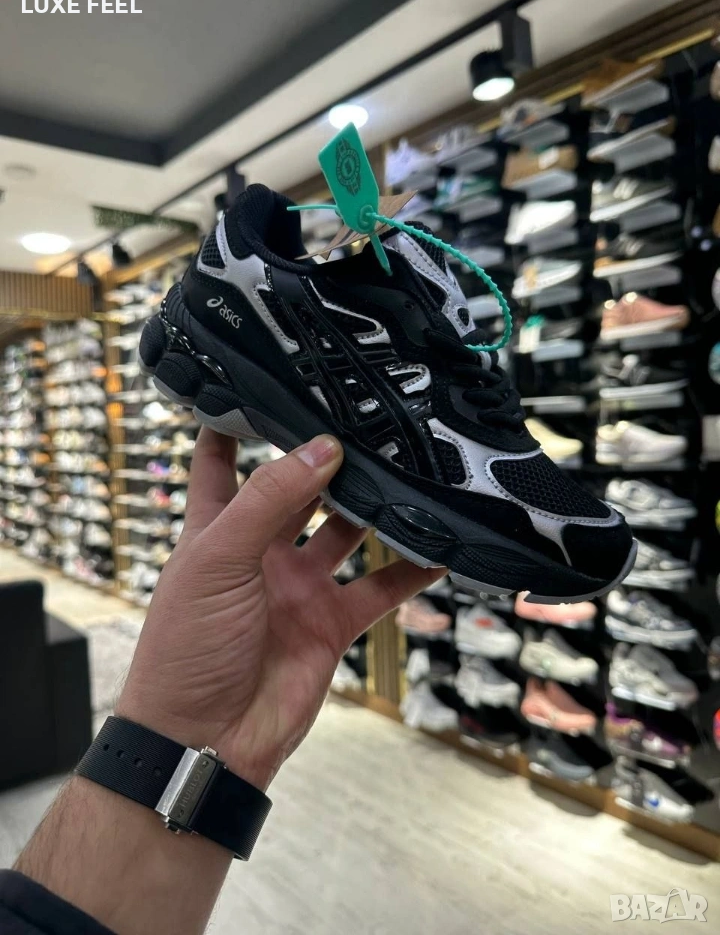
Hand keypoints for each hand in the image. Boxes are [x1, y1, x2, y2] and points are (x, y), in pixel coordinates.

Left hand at [118, 429, 441, 789]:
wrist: (206, 740)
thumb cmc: (187, 646)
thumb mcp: (219, 559)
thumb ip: (270, 500)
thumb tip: (322, 446)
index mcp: (217, 530)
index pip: (221, 462)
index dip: (234, 423)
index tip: (264, 383)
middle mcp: (260, 552)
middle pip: (299, 492)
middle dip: (327, 461)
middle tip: (368, 422)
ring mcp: (299, 587)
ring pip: (347, 534)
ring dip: (375, 509)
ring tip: (411, 471)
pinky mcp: (331, 624)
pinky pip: (379, 589)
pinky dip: (411, 571)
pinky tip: (440, 548)